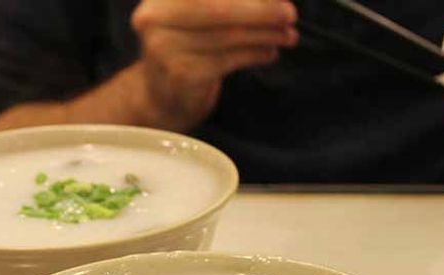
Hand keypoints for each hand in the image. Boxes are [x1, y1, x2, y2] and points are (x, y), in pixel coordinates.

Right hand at [131, 0, 297, 130]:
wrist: (160, 95)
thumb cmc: (186, 48)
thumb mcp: (196, 16)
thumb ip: (227, 4)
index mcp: (159, 0)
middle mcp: (154, 20)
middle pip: (219, 7)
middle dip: (261, 11)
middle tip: (289, 14)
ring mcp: (164, 49)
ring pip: (227, 36)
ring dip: (264, 34)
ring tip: (287, 35)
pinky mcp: (181, 74)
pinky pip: (227, 60)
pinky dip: (254, 54)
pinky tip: (269, 52)